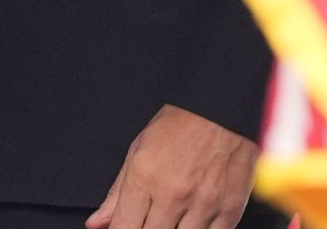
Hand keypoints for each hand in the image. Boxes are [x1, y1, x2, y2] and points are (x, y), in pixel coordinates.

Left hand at [87, 105, 257, 228]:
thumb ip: (117, 193)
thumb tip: (97, 223)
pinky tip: (193, 220)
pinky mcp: (229, 211)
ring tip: (172, 217)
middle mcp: (172, 194)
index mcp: (144, 178)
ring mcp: (202, 205)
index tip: (123, 227)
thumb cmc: (180, 125)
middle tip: (151, 218)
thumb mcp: (138, 150)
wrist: (223, 110)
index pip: (123, 228)